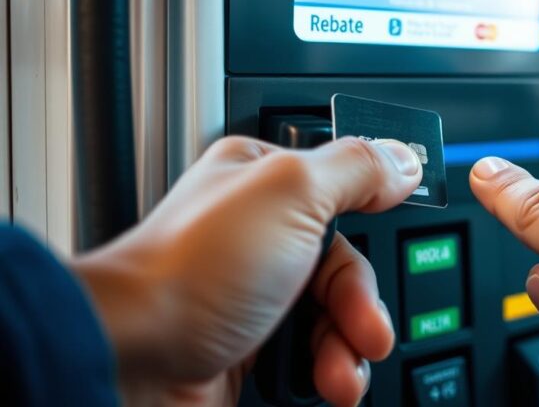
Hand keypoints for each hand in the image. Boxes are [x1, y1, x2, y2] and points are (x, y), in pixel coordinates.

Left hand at [72, 136, 422, 406]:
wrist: (131, 358)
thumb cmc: (191, 270)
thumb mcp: (291, 193)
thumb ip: (356, 168)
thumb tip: (403, 159)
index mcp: (268, 182)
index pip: (347, 194)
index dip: (373, 226)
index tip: (391, 246)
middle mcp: (261, 236)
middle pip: (346, 266)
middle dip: (362, 306)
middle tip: (365, 330)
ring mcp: (256, 295)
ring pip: (334, 318)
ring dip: (349, 349)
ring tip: (340, 373)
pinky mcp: (251, 348)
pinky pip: (312, 358)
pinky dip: (327, 373)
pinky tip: (325, 384)